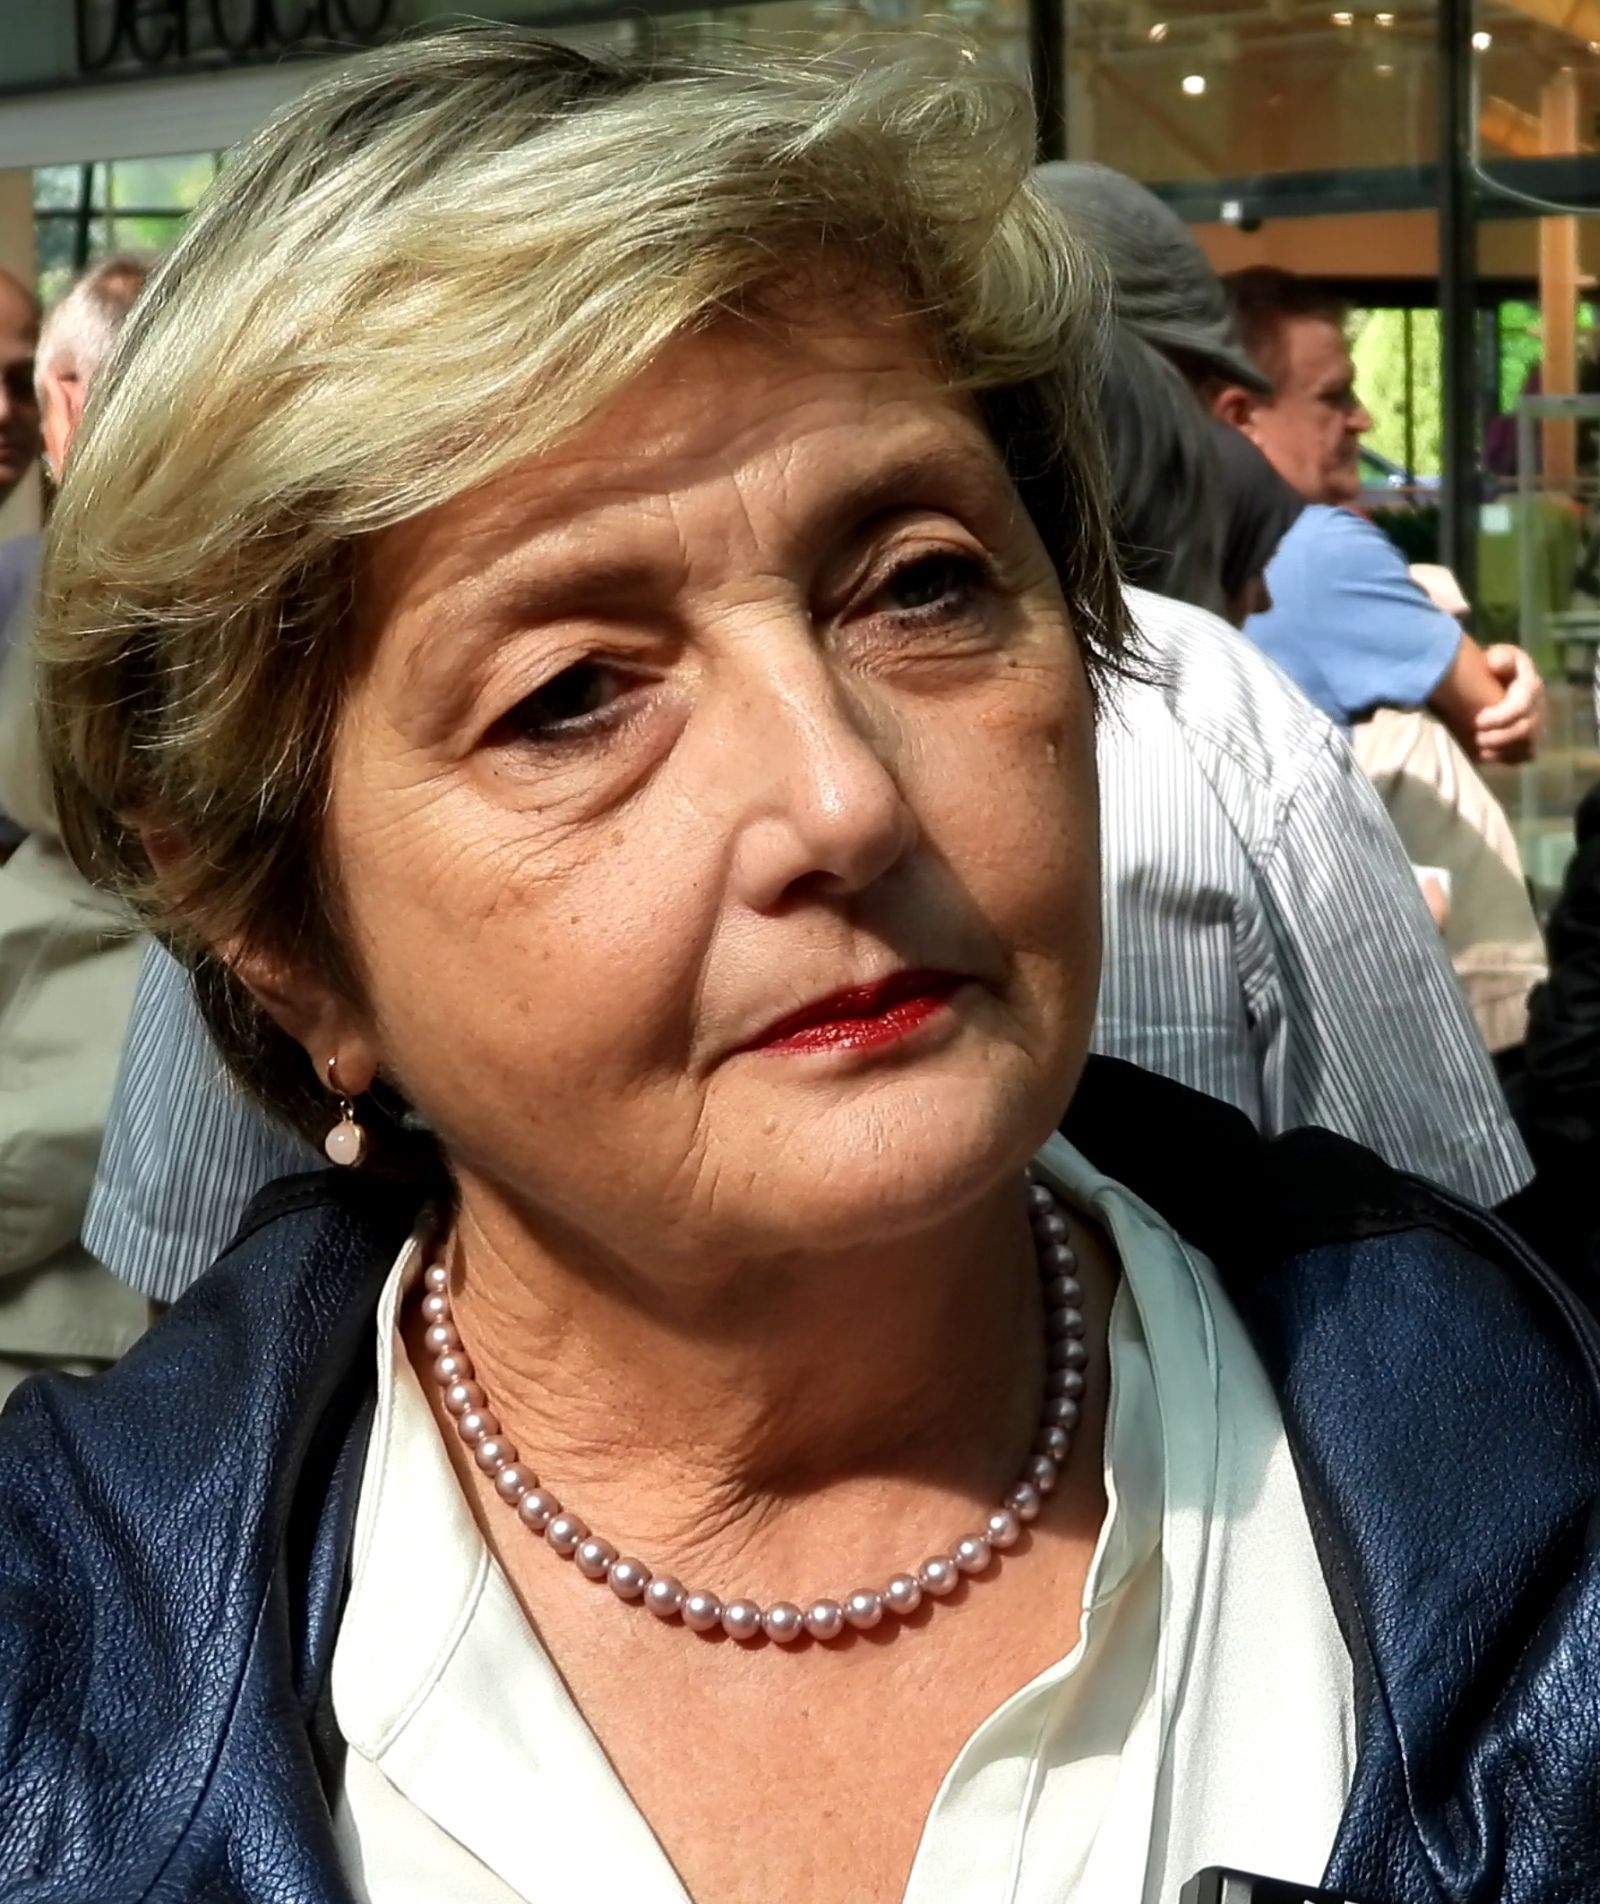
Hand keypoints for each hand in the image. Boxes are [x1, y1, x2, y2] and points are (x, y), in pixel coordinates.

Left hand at [1472, 643, 1543, 764]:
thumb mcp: (1497, 655)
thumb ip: (1499, 657)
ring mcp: (1536, 723)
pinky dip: (1506, 758)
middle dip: (1499, 737)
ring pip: (1527, 745)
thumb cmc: (1492, 667)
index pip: (1521, 706)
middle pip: (1525, 729)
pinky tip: (1486, 756)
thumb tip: (1496, 664)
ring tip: (1479, 749)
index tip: (1477, 721)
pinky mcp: (1529, 739)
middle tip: (1476, 738)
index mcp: (1531, 685)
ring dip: (1503, 750)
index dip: (1500, 717)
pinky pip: (1524, 754)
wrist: (1492, 680)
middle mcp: (1538, 706)